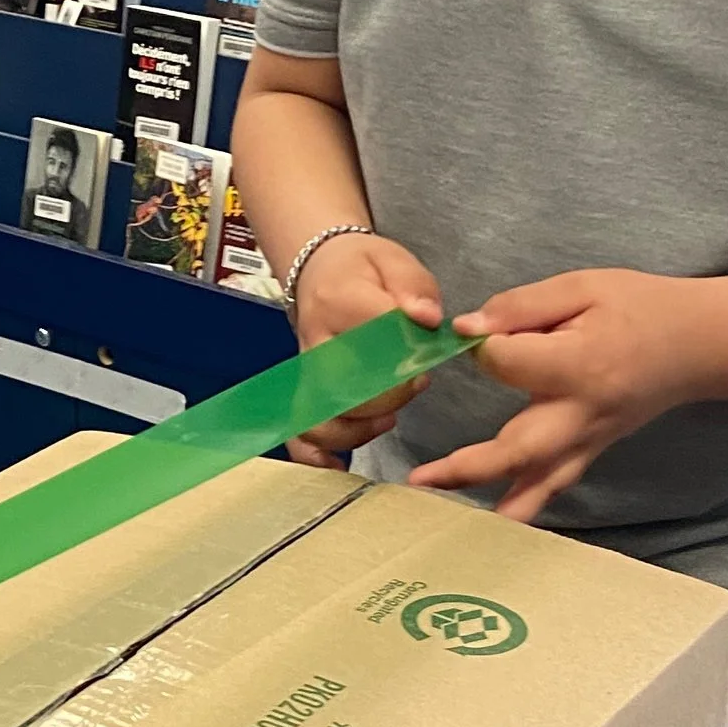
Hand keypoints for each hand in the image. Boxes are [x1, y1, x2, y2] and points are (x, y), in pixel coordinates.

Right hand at [286, 230, 445, 468]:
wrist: (321, 270)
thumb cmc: (363, 268)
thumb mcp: (395, 260)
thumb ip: (414, 286)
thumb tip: (426, 318)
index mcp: (340, 300)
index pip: (374, 337)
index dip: (406, 355)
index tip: (424, 356)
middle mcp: (316, 340)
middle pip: (349, 387)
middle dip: (390, 396)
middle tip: (415, 381)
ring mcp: (306, 371)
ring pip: (323, 416)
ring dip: (359, 428)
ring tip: (388, 416)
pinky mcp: (305, 392)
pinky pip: (301, 432)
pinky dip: (316, 455)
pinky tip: (339, 466)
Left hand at [408, 267, 707, 520]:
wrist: (695, 342)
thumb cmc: (637, 307)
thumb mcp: (582, 286)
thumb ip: (522, 306)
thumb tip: (467, 329)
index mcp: (577, 365)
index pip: (507, 362)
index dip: (483, 343)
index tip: (474, 330)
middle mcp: (581, 413)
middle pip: (519, 447)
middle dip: (468, 466)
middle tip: (421, 478)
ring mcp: (589, 440)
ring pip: (540, 481)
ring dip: (496, 503)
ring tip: (450, 522)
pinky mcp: (593, 451)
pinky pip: (558, 484)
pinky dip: (529, 505)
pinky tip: (497, 526)